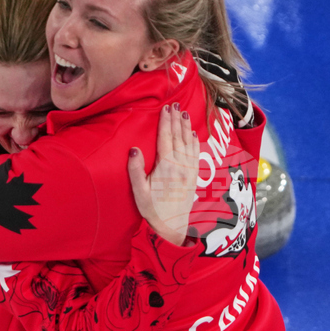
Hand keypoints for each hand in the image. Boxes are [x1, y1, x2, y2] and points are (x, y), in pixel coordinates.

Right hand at [127, 104, 200, 245]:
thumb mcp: (139, 191)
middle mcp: (180, 165)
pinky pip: (195, 154)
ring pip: (188, 143)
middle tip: (175, 104)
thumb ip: (136, 170)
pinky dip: (194, 141)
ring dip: (186, 127)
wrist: (173, 226)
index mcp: (166, 167)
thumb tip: (134, 149)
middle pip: (178, 137)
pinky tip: (193, 134)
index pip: (166, 138)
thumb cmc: (152, 209)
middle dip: (176, 119)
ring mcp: (189, 170)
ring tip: (184, 113)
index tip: (165, 108)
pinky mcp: (193, 176)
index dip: (165, 122)